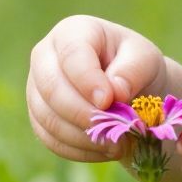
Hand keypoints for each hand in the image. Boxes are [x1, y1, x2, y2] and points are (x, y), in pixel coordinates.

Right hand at [26, 15, 167, 162]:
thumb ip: (132, 70)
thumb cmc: (135, 66)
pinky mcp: (38, 116)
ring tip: (117, 144)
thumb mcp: (145, 59)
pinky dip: (78, 149)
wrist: (128, 88)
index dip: (88, 81)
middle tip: (115, 131)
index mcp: (72, 32)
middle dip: (83, 114)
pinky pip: (50, 139)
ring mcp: (36, 88)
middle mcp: (45, 56)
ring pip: (48, 118)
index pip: (72, 55)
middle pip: (52, 89)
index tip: (109, 102)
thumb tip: (115, 92)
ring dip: (83, 137)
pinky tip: (104, 150)